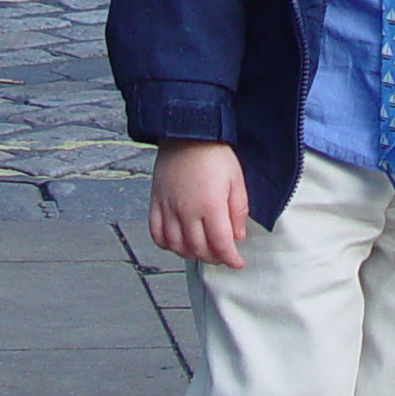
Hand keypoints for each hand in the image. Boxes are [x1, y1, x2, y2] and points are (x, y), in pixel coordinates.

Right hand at [151, 140, 249, 267]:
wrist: (187, 132)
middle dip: (213, 258)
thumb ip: (238, 210)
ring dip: (191, 254)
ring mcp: (168, 207)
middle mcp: (187, 210)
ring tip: (202, 250)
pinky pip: (156, 233)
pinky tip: (177, 243)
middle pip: (198, 249)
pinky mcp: (156, 202)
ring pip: (176, 246)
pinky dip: (166, 244)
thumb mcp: (236, 179)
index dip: (230, 259)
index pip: (220, 244)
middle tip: (222, 256)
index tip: (237, 263)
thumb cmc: (215, 154)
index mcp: (210, 205)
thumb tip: (237, 237)